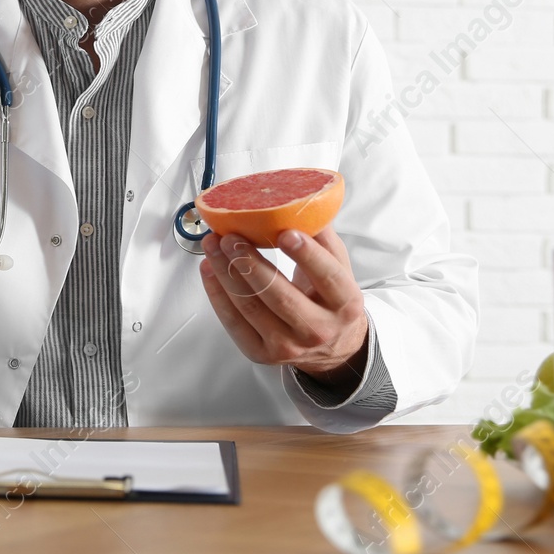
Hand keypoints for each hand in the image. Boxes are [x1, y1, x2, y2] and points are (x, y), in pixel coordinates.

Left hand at [198, 227, 369, 394]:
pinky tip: (209, 270)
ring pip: (251, 307)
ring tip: (212, 245)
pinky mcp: (262, 354)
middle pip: (279, 295)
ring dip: (226, 272)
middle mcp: (318, 328)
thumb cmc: (332, 300)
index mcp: (344, 303)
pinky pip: (233, 323)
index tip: (285, 233)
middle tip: (231, 237)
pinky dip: (217, 294)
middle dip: (250, 263)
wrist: (333, 348)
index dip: (306, 254)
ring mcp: (288, 346)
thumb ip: (323, 237)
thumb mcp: (340, 268)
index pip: (327, 276)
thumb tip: (300, 199)